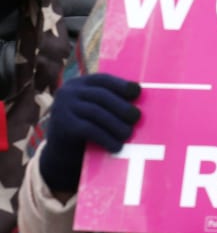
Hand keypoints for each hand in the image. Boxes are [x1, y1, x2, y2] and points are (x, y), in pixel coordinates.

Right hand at [39, 73, 141, 193]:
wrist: (60, 153)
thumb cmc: (85, 127)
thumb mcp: (94, 110)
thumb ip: (109, 102)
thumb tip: (141, 99)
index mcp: (78, 83)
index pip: (102, 79)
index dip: (121, 85)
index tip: (138, 92)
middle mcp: (68, 92)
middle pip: (101, 96)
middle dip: (121, 106)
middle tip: (137, 117)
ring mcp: (62, 107)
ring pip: (96, 112)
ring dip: (116, 124)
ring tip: (128, 134)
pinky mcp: (62, 126)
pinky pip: (89, 129)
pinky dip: (106, 138)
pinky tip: (116, 146)